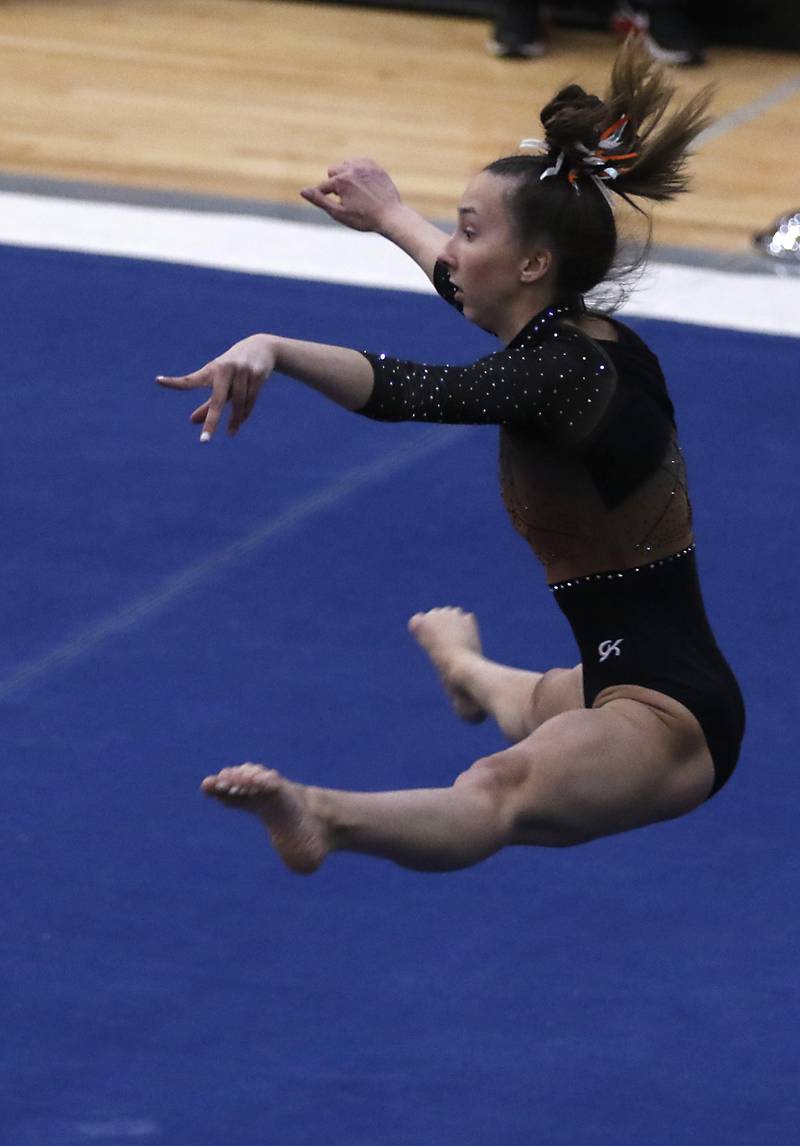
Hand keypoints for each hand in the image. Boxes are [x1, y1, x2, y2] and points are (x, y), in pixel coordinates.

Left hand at [156, 334, 275, 440]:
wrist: (261, 347)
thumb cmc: (233, 368)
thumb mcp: (219, 382)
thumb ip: (207, 403)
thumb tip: (191, 421)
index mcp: (211, 369)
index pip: (191, 380)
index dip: (175, 382)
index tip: (158, 381)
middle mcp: (225, 369)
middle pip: (218, 401)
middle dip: (211, 421)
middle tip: (204, 440)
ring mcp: (243, 371)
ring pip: (238, 403)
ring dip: (234, 420)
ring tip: (231, 433)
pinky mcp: (258, 375)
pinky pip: (251, 400)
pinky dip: (245, 413)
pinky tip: (239, 423)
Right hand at [300, 157, 401, 233]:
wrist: (391, 216)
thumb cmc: (364, 218)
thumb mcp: (338, 213)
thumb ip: (320, 200)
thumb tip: (302, 191)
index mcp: (341, 181)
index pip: (324, 186)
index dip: (326, 198)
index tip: (337, 207)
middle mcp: (351, 169)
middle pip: (333, 170)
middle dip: (336, 183)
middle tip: (346, 199)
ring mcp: (365, 166)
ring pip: (346, 163)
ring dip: (346, 174)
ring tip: (355, 191)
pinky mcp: (375, 167)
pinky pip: (360, 161)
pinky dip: (358, 169)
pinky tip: (362, 182)